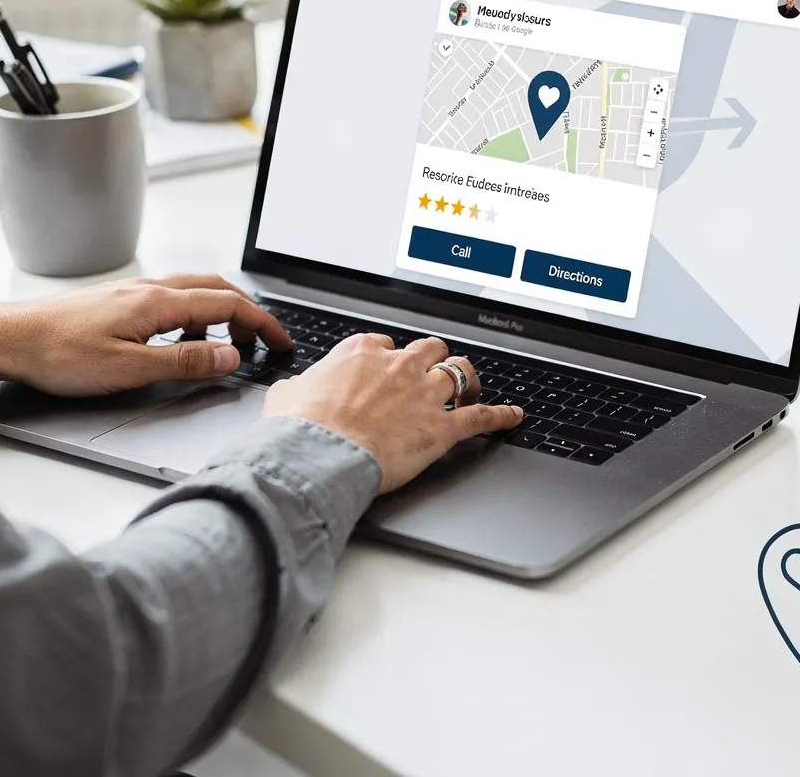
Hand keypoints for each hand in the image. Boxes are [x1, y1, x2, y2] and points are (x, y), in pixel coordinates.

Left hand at [0, 274, 291, 395]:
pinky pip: (172, 299)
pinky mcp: (119, 301)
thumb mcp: (129, 369)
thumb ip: (184, 363)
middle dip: (249, 313)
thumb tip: (231, 357)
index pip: (228, 305)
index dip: (262, 324)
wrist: (9, 339)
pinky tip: (183, 339)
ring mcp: (134, 293)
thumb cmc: (58, 354)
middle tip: (267, 340)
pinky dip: (195, 315)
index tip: (282, 342)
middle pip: (217, 290)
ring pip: (195, 292)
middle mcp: (150, 289)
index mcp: (158, 302)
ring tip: (231, 342)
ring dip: (222, 311)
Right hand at [262, 334, 522, 494]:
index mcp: (362, 354)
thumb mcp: (286, 396)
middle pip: (430, 350)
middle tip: (433, 372)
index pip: (386, 345)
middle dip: (434, 360)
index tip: (390, 368)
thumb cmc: (300, 428)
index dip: (391, 358)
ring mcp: (424, 395)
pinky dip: (500, 416)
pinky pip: (481, 417)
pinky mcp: (442, 428)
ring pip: (460, 373)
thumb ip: (297, 388)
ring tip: (471, 387)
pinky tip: (513, 417)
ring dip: (466, 380)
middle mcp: (399, 367)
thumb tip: (292, 391)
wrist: (320, 454)